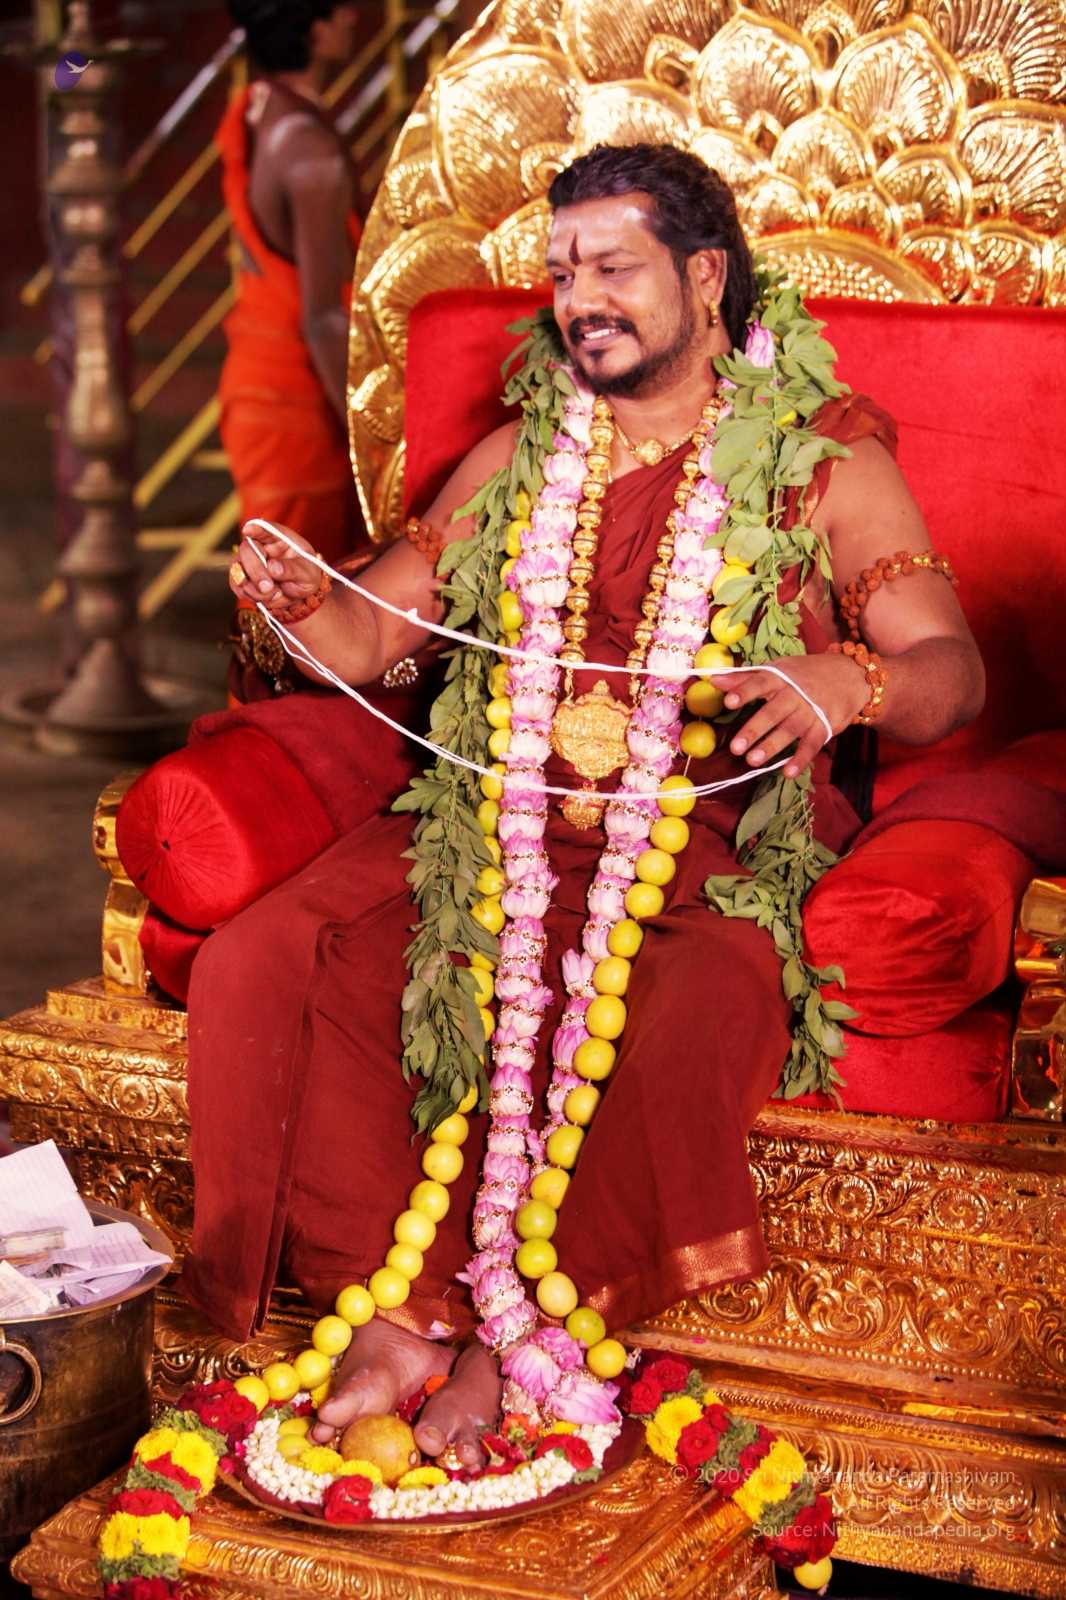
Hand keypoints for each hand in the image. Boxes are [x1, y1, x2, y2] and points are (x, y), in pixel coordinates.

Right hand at [228, 523, 322, 612]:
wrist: (300, 593)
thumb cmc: (305, 576)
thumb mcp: (308, 573)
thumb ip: (292, 569)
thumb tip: (273, 567)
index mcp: (279, 538)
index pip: (266, 528)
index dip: (255, 528)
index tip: (248, 530)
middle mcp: (259, 546)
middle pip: (247, 550)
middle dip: (256, 571)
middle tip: (268, 587)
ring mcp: (247, 562)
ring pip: (240, 572)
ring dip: (258, 590)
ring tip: (278, 594)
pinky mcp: (240, 579)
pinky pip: (239, 588)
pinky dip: (255, 598)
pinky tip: (270, 598)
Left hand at [711, 653, 869, 777]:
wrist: (850, 675)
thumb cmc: (805, 673)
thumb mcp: (778, 669)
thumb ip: (745, 678)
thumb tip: (713, 680)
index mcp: (781, 677)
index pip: (760, 682)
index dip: (744, 692)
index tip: (728, 702)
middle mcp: (795, 693)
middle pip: (772, 712)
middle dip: (753, 730)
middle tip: (735, 748)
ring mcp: (811, 710)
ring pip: (789, 730)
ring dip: (772, 746)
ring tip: (753, 760)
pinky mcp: (825, 726)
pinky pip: (812, 745)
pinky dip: (801, 759)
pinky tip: (788, 772)